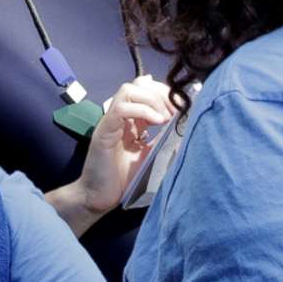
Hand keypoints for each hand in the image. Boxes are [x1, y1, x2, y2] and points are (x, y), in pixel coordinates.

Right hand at [73, 76, 176, 214]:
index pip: (147, 89)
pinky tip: (157, 123)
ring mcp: (110, 121)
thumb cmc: (123, 180)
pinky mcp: (104, 131)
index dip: (166, 94)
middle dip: (162, 93)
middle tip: (175, 112)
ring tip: (164, 118)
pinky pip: (120, 109)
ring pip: (128, 90)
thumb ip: (163, 141)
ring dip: (152, 99)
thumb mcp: (151, 156)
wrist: (98, 198)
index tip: (180, 110)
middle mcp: (120, 116)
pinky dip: (142, 110)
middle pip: (140, 83)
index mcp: (132, 120)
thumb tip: (184, 130)